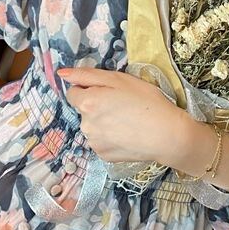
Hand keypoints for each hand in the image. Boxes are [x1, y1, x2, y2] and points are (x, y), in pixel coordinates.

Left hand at [58, 66, 189, 164]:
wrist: (167, 135)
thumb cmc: (146, 101)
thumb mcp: (119, 79)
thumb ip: (87, 75)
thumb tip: (62, 73)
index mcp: (87, 103)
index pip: (74, 93)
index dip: (90, 89)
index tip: (109, 92)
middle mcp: (85, 124)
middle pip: (84, 110)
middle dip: (97, 106)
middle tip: (122, 105)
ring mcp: (93, 142)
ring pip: (92, 127)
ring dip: (103, 122)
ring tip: (126, 121)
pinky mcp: (103, 156)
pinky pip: (101, 142)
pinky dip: (110, 138)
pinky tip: (127, 134)